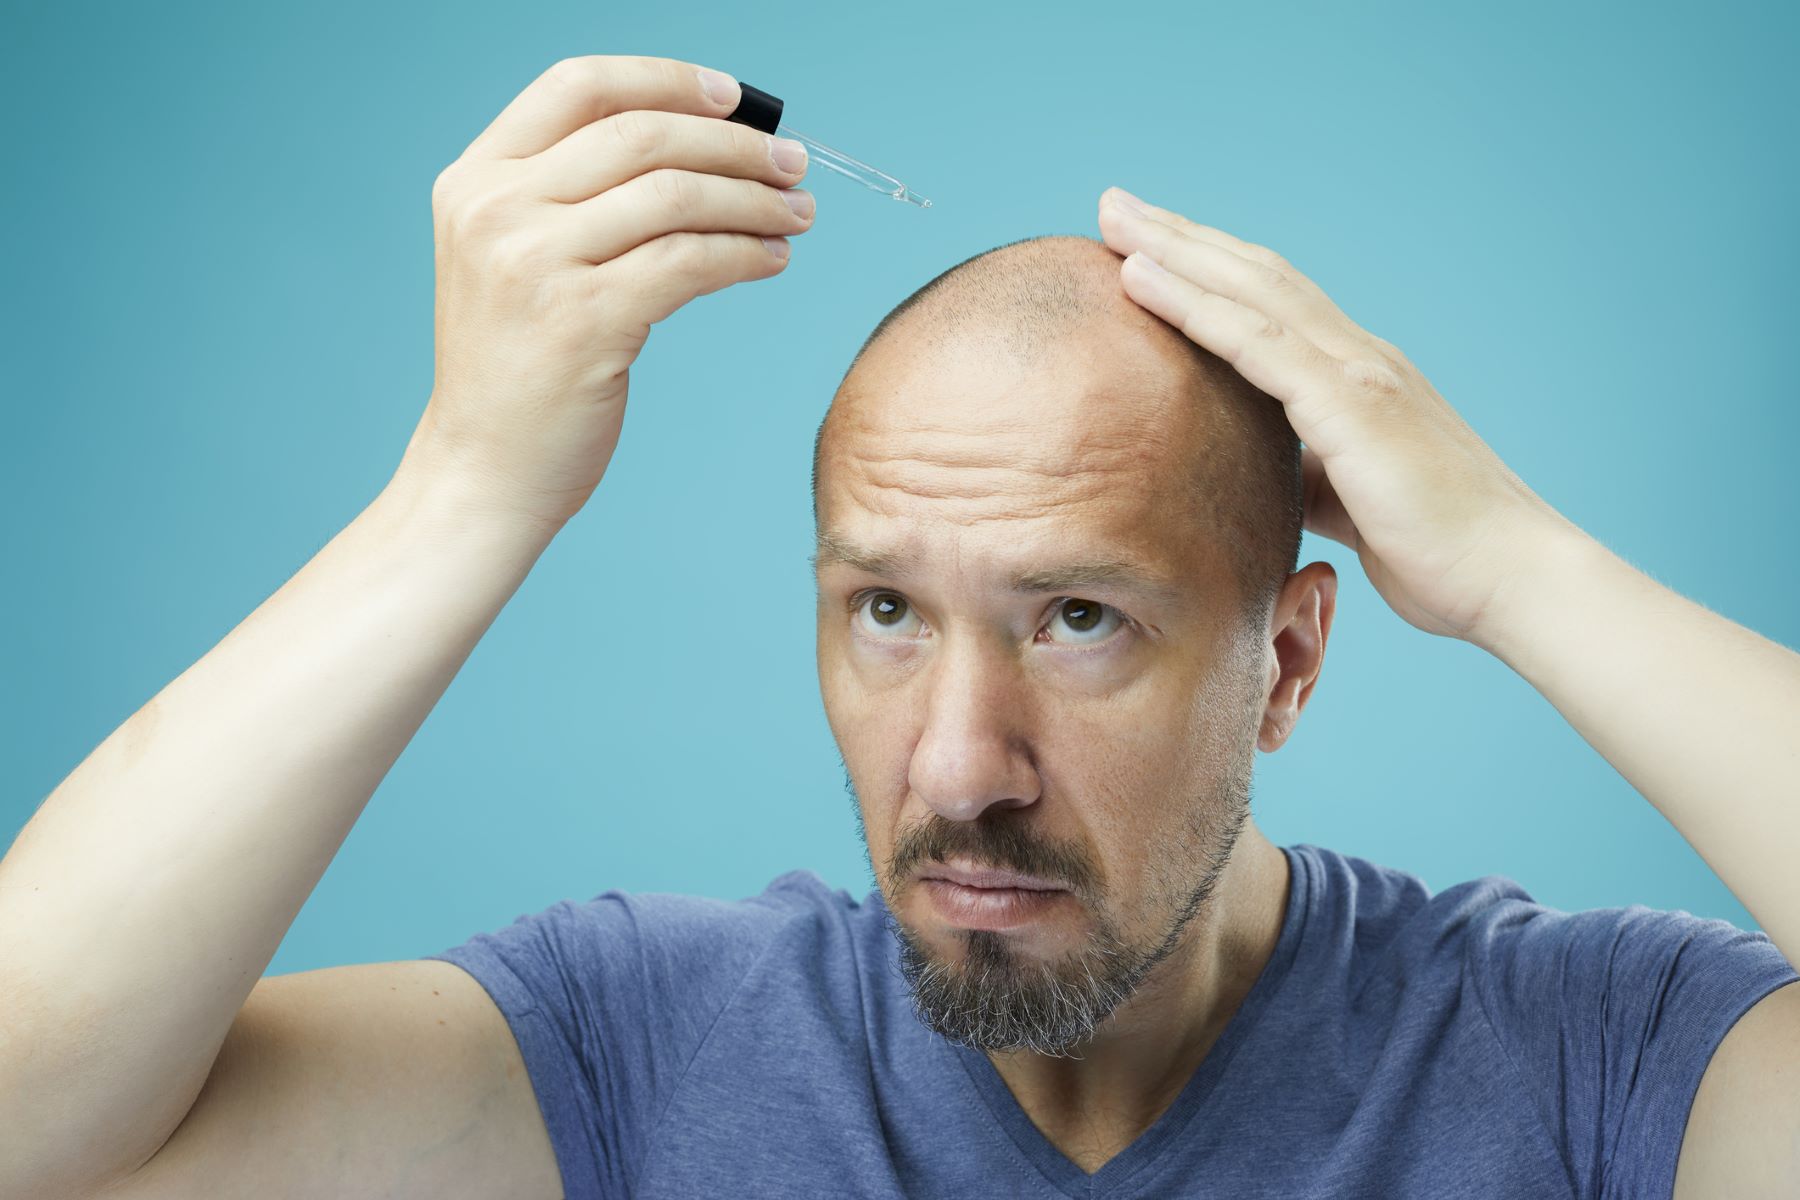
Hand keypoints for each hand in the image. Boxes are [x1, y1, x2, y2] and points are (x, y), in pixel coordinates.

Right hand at [401, 54, 814, 528]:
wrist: (481, 469)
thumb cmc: (516, 368)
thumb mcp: (511, 258)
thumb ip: (572, 197)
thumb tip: (698, 144)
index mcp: (475, 179)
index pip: (579, 86)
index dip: (668, 80)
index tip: (735, 98)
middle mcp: (496, 209)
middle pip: (643, 136)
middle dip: (734, 144)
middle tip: (792, 163)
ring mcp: (535, 264)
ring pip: (677, 196)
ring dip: (754, 199)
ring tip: (796, 213)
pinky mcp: (584, 321)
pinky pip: (691, 261)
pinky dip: (746, 253)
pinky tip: (772, 260)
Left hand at [1097, 186, 1575, 647]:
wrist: (1510, 578)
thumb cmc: (1439, 553)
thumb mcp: (1351, 503)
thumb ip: (1309, 474)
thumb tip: (1266, 475)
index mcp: (1359, 378)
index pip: (1272, 302)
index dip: (1210, 268)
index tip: (1148, 245)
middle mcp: (1358, 357)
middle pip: (1254, 276)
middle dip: (1181, 237)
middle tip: (1115, 204)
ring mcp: (1357, 373)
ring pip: (1249, 291)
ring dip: (1175, 250)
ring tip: (1114, 218)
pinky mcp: (1351, 405)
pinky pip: (1255, 342)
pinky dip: (1194, 305)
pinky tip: (1142, 279)